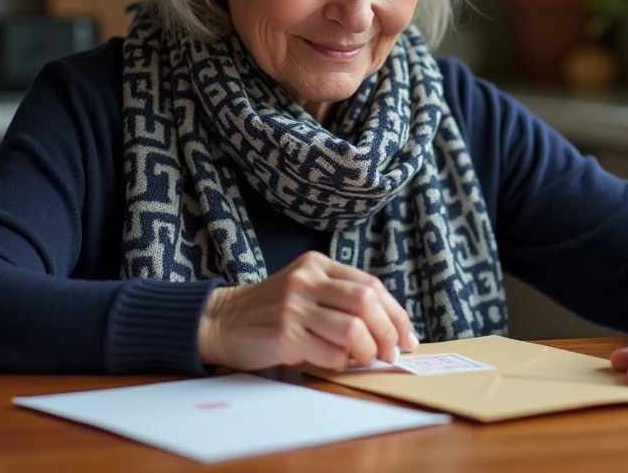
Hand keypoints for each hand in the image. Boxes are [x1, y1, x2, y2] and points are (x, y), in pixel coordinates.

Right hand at [197, 251, 418, 370]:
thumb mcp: (305, 289)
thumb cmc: (271, 311)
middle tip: (392, 353)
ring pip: (353, 327)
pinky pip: (330, 352)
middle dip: (388, 332)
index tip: (407, 337)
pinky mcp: (284, 333)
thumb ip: (340, 298)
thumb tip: (391, 329)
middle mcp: (307, 280)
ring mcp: (294, 305)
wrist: (221, 321)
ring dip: (368, 351)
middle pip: (367, 302)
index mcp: (317, 264)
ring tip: (365, 360)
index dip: (396, 313)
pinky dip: (342, 362)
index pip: (371, 285)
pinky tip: (336, 363)